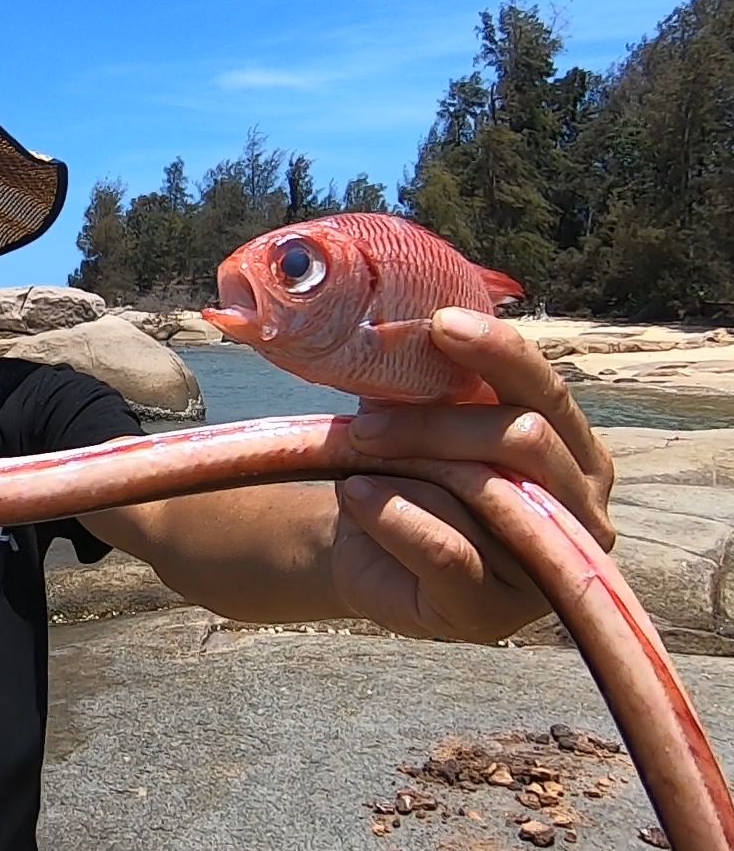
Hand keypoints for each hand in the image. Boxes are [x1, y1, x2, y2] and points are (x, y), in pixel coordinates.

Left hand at [327, 306, 617, 642]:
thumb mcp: (427, 423)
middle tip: (365, 421)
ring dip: (410, 463)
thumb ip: (438, 388)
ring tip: (355, 454)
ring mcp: (548, 567)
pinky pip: (448, 550)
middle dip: (436, 422)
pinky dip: (392, 513)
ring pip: (485, 490)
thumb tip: (414, 332)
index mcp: (577, 451)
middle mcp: (582, 509)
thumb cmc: (407, 475)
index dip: (499, 353)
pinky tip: (355, 493)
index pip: (547, 390)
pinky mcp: (495, 612)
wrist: (362, 551)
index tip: (441, 324)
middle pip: (522, 438)